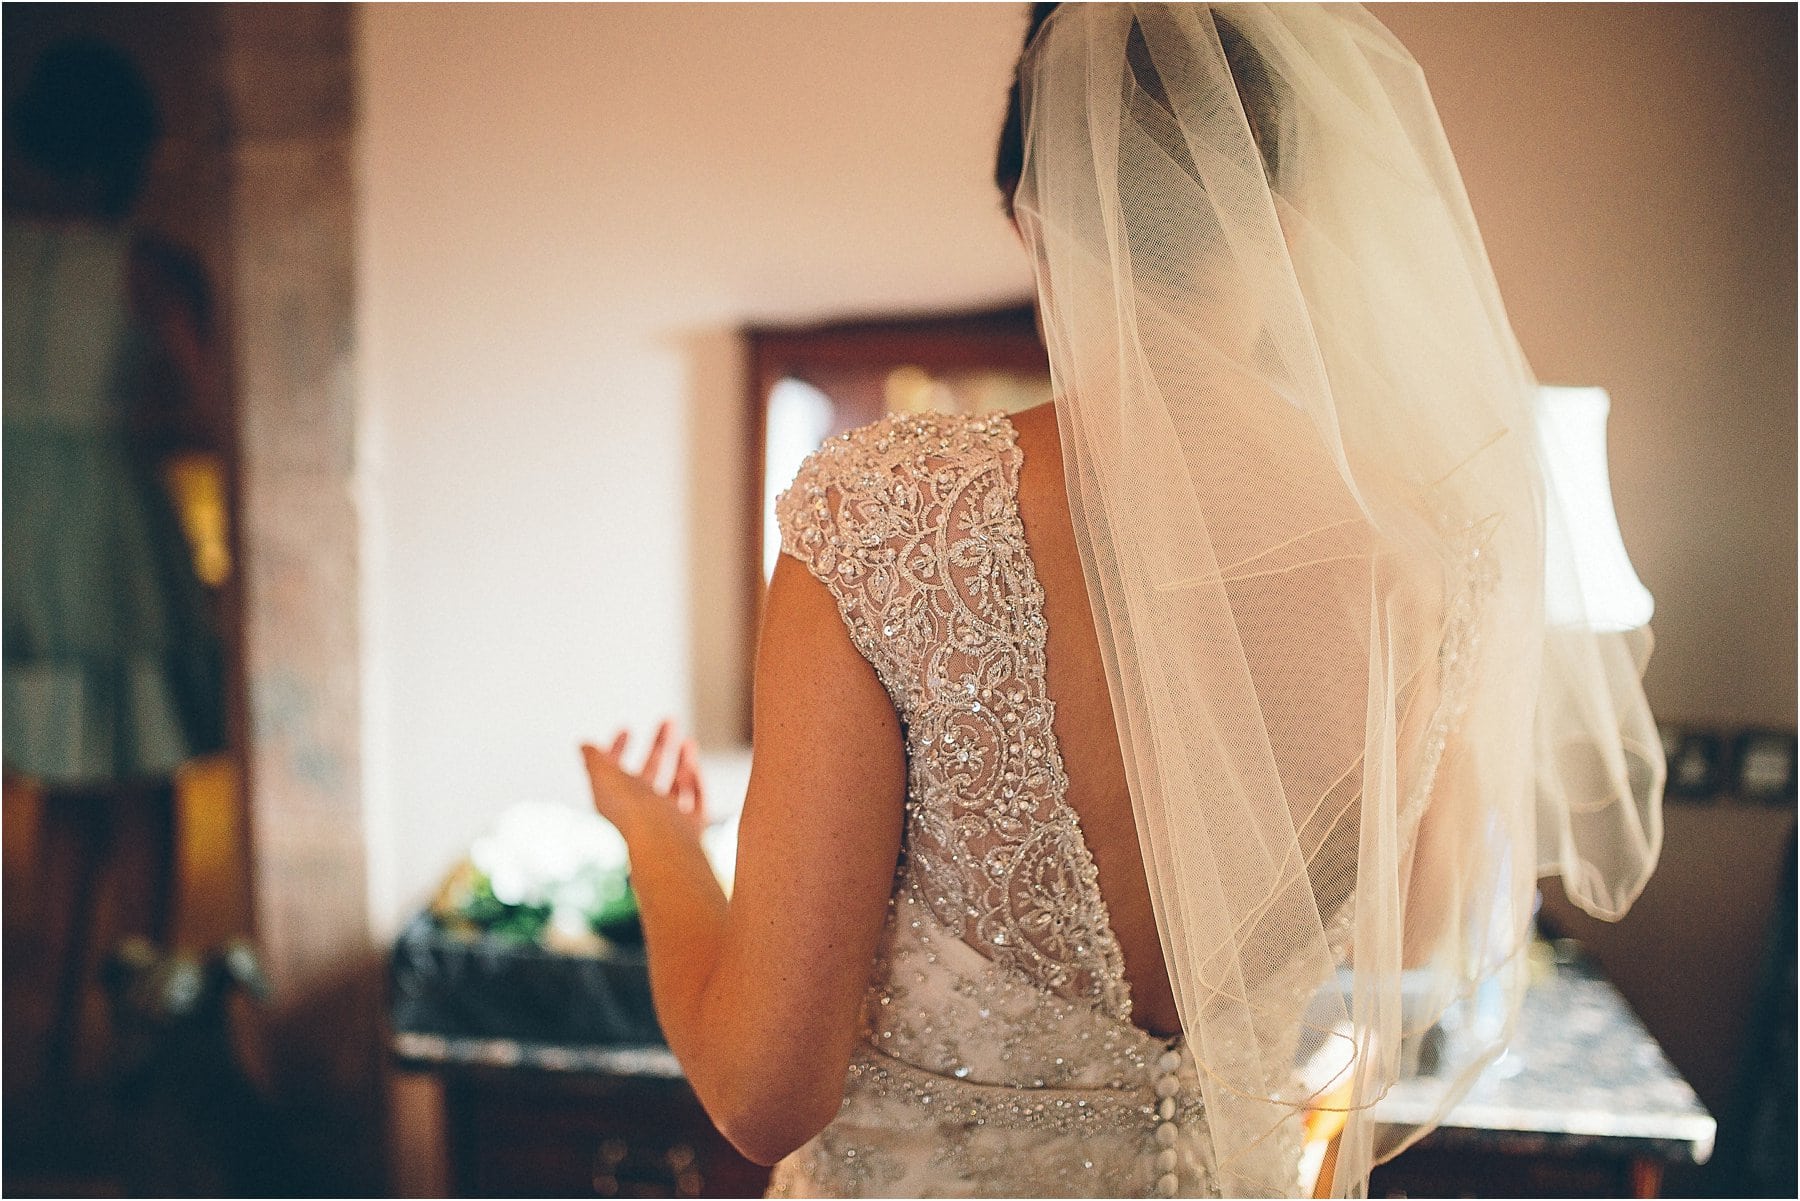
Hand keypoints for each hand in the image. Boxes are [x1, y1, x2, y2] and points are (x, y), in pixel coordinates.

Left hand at [580, 718, 706, 842]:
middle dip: (658, 746)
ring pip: (675, 786)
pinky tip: (695, 765)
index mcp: (616, 800)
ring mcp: (667, 820)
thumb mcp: (603, 776)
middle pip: (649, 773)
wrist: (662, 841)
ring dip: (681, 761)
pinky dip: (695, 782)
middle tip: (669, 721)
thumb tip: (583, 745)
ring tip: (688, 740)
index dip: (617, 750)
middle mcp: (641, 811)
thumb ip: (594, 760)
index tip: (625, 728)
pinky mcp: (690, 827)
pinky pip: (695, 801)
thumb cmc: (631, 809)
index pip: (614, 773)